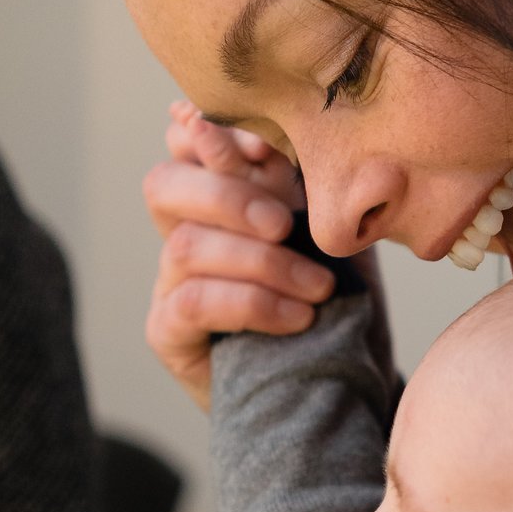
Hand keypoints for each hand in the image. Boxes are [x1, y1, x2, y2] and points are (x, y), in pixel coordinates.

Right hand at [142, 104, 333, 409]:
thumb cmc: (340, 296)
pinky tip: (300, 317)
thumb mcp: (329, 228)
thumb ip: (300, 181)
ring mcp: (170, 281)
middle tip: (283, 224)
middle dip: (227, 196)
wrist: (348, 378)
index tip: (265, 146)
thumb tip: (270, 133)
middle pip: (164, 185)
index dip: (214, 136)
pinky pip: (193, 301)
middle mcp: (184, 231)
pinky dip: (254, 304)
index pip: (187, 143)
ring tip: (319, 286)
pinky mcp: (168, 331)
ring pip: (187, 246)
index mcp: (220, 193)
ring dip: (262, 263)